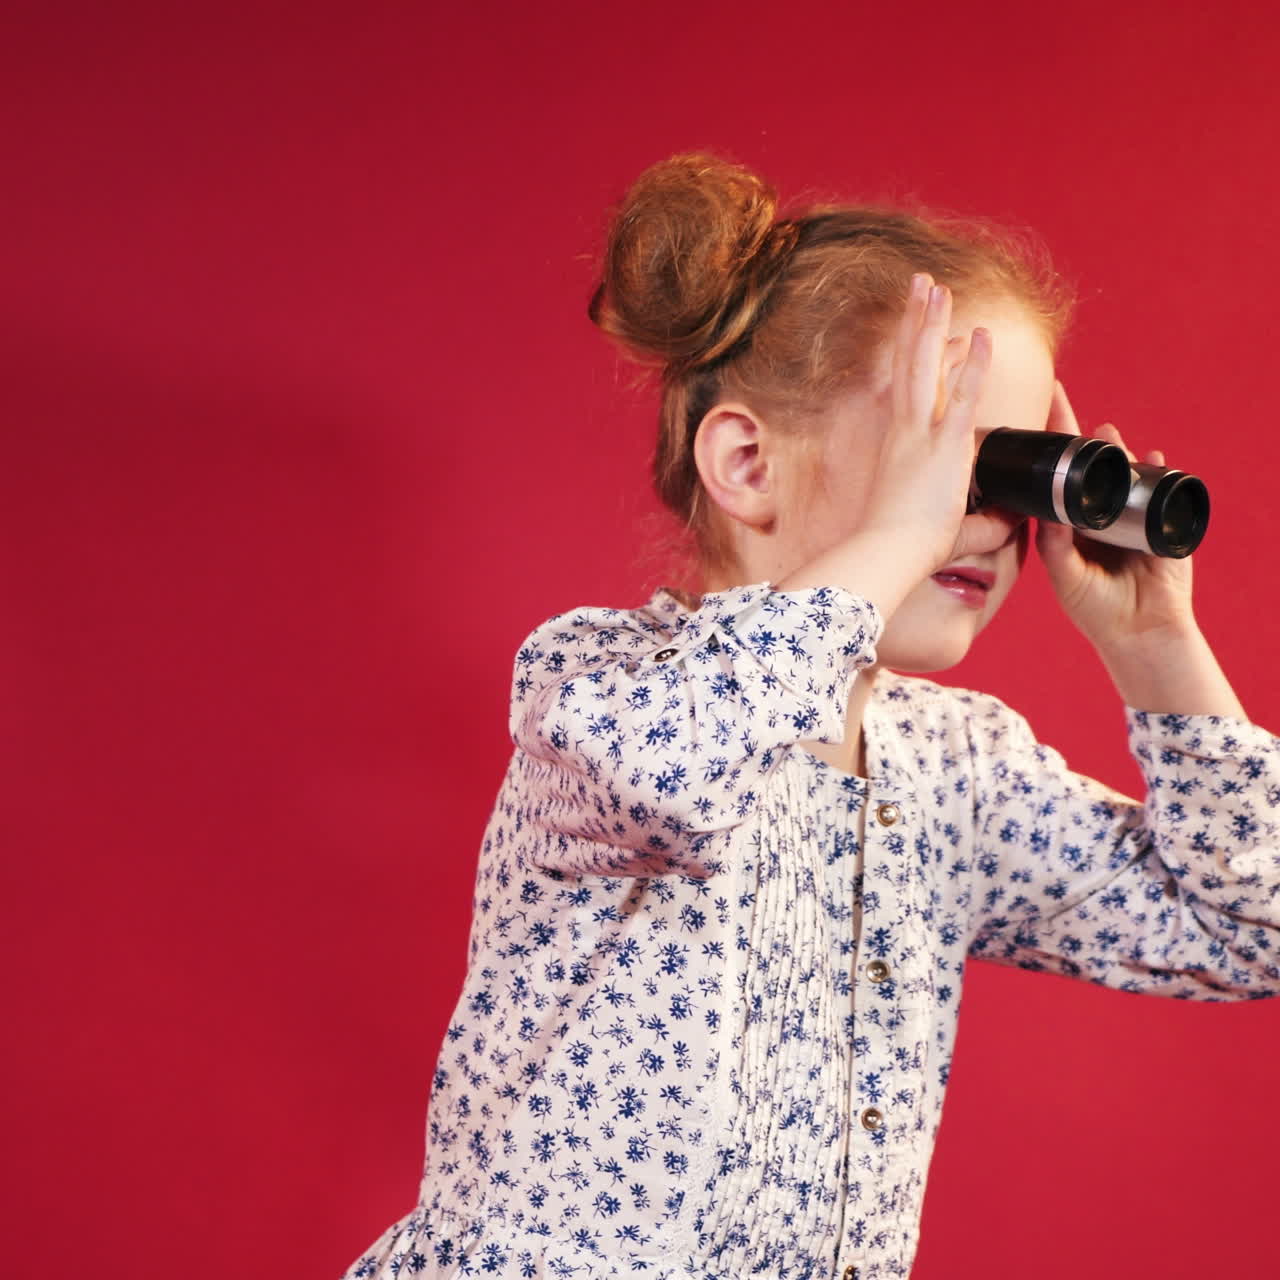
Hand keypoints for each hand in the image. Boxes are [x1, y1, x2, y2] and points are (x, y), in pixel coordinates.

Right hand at [859, 272, 1007, 575]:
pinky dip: (973, 365)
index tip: (938, 333)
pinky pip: (961, 396)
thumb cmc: (907, 547)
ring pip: (923, 366)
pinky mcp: (944, 447)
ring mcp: (921, 435)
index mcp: (900, 447)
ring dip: (931, 323)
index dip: (921, 356)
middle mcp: (905, 433)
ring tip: (935, 286)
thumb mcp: (955, 529)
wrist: (890, 553)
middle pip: (908, 364)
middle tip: (920, 286)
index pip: (909, 390)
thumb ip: (988, 524)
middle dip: (915, 322)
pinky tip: (980, 336)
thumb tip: (1015, 524)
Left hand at [1034, 380, 1195, 644]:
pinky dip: (1157, 473)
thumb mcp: (1065, 575)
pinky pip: (1162, 492)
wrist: (1138, 632)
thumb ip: (1054, 546)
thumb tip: (1046, 512)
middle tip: (1073, 417)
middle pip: (1095, 471)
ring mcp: (1133, 518)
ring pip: (1126, 476)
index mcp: (1073, 527)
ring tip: (1107, 434)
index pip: (1060, 482)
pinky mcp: (1162, 525)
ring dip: (1120, 453)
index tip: (1041, 421)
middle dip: (1087, 443)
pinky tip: (1152, 458)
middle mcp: (1102, 516)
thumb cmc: (1095, 609)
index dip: (1054, 453)